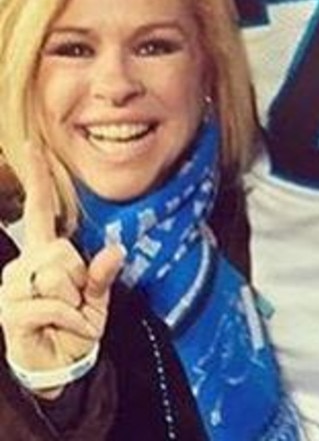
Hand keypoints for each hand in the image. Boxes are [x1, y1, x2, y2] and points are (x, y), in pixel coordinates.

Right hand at [0, 143, 123, 395]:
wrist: (60, 365)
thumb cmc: (76, 325)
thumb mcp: (98, 299)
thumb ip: (103, 274)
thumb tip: (115, 251)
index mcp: (45, 252)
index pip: (39, 207)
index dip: (37, 176)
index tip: (34, 144)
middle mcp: (24, 264)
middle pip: (61, 251)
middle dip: (78, 278)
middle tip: (76, 300)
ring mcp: (12, 287)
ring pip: (55, 278)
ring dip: (73, 302)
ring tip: (67, 314)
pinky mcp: (8, 311)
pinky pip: (50, 304)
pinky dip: (68, 319)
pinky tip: (64, 328)